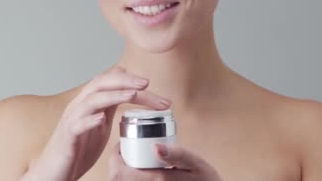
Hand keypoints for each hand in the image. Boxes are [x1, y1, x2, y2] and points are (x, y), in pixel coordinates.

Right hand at [25, 66, 170, 180]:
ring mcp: (72, 120)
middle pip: (101, 83)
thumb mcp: (99, 124)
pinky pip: (77, 125)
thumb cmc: (76, 148)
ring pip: (91, 100)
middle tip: (147, 84)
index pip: (109, 82)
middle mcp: (79, 106)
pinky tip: (101, 119)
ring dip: (113, 95)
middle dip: (125, 81)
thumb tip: (129, 93)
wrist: (53, 171)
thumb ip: (110, 108)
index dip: (129, 80)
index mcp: (89, 103)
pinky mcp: (67, 137)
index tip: (151, 85)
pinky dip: (89, 120)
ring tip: (132, 95)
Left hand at [108, 142, 222, 179]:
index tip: (121, 144)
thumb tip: (155, 146)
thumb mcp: (195, 164)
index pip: (118, 172)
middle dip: (117, 164)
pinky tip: (141, 172)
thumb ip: (177, 154)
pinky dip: (131, 179)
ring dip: (123, 173)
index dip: (114, 156)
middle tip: (126, 150)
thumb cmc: (206, 180)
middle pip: (117, 178)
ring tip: (132, 160)